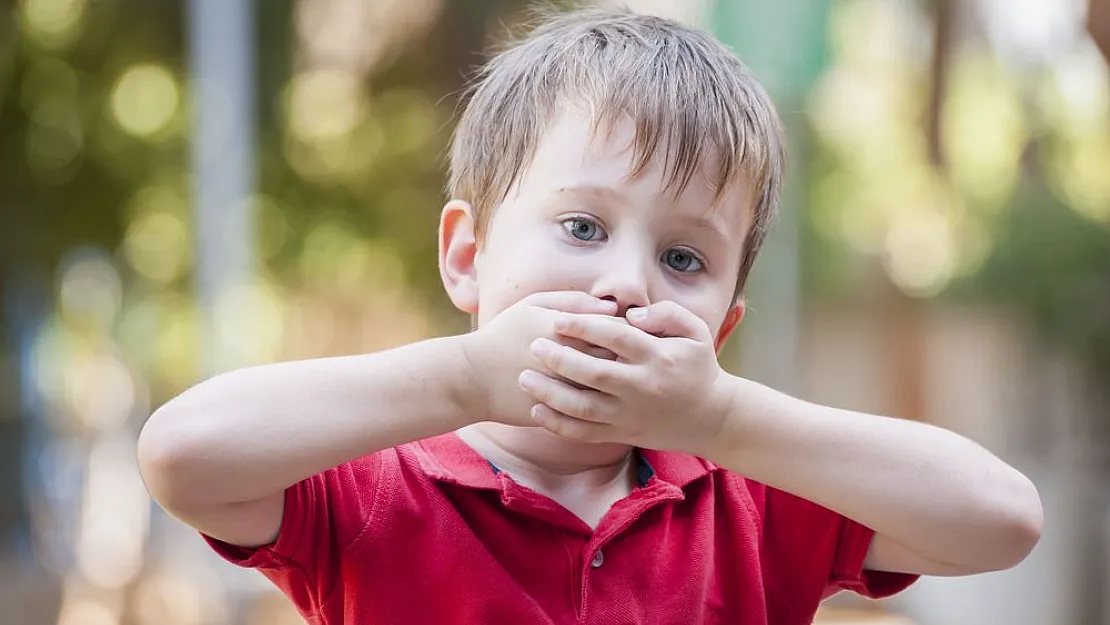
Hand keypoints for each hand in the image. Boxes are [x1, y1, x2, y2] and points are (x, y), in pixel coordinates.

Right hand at [459, 291, 618, 426]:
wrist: (471, 379)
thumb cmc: (502, 336)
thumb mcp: (532, 305)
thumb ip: (573, 301)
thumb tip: (612, 307)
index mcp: (567, 330)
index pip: (617, 328)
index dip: (626, 331)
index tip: (624, 335)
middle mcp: (571, 360)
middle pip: (620, 358)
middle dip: (628, 357)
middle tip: (628, 357)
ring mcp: (567, 390)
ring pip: (611, 387)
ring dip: (619, 382)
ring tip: (617, 377)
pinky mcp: (561, 414)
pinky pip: (595, 411)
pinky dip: (604, 404)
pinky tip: (602, 397)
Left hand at [518, 300, 731, 454]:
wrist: (712, 418)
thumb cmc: (698, 367)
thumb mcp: (695, 331)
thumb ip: (666, 313)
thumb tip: (631, 314)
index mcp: (658, 357)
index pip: (615, 337)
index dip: (584, 326)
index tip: (557, 319)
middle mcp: (642, 387)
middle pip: (593, 373)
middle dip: (560, 359)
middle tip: (534, 346)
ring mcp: (630, 414)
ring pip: (583, 407)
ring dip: (550, 393)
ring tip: (525, 377)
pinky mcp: (622, 434)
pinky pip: (585, 433)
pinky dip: (558, 425)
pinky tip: (536, 411)